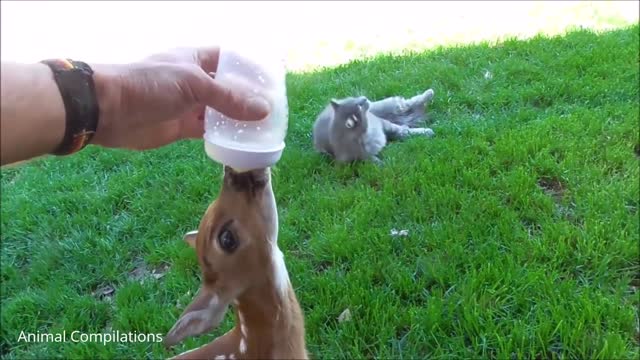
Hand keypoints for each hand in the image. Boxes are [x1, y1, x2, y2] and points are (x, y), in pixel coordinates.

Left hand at [90, 47, 270, 149]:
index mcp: (196, 58)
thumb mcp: (194, 84)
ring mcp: (188, 105)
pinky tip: (241, 143)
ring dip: (238, 120)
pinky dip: (223, 136)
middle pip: (227, 88)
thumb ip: (229, 98)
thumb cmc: (150, 84)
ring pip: (220, 112)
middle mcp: (194, 80)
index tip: (272, 81)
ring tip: (264, 129)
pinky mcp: (181, 127)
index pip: (229, 59)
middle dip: (248, 98)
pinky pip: (208, 131)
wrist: (108, 109)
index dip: (249, 68)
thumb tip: (264, 110)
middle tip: (275, 110)